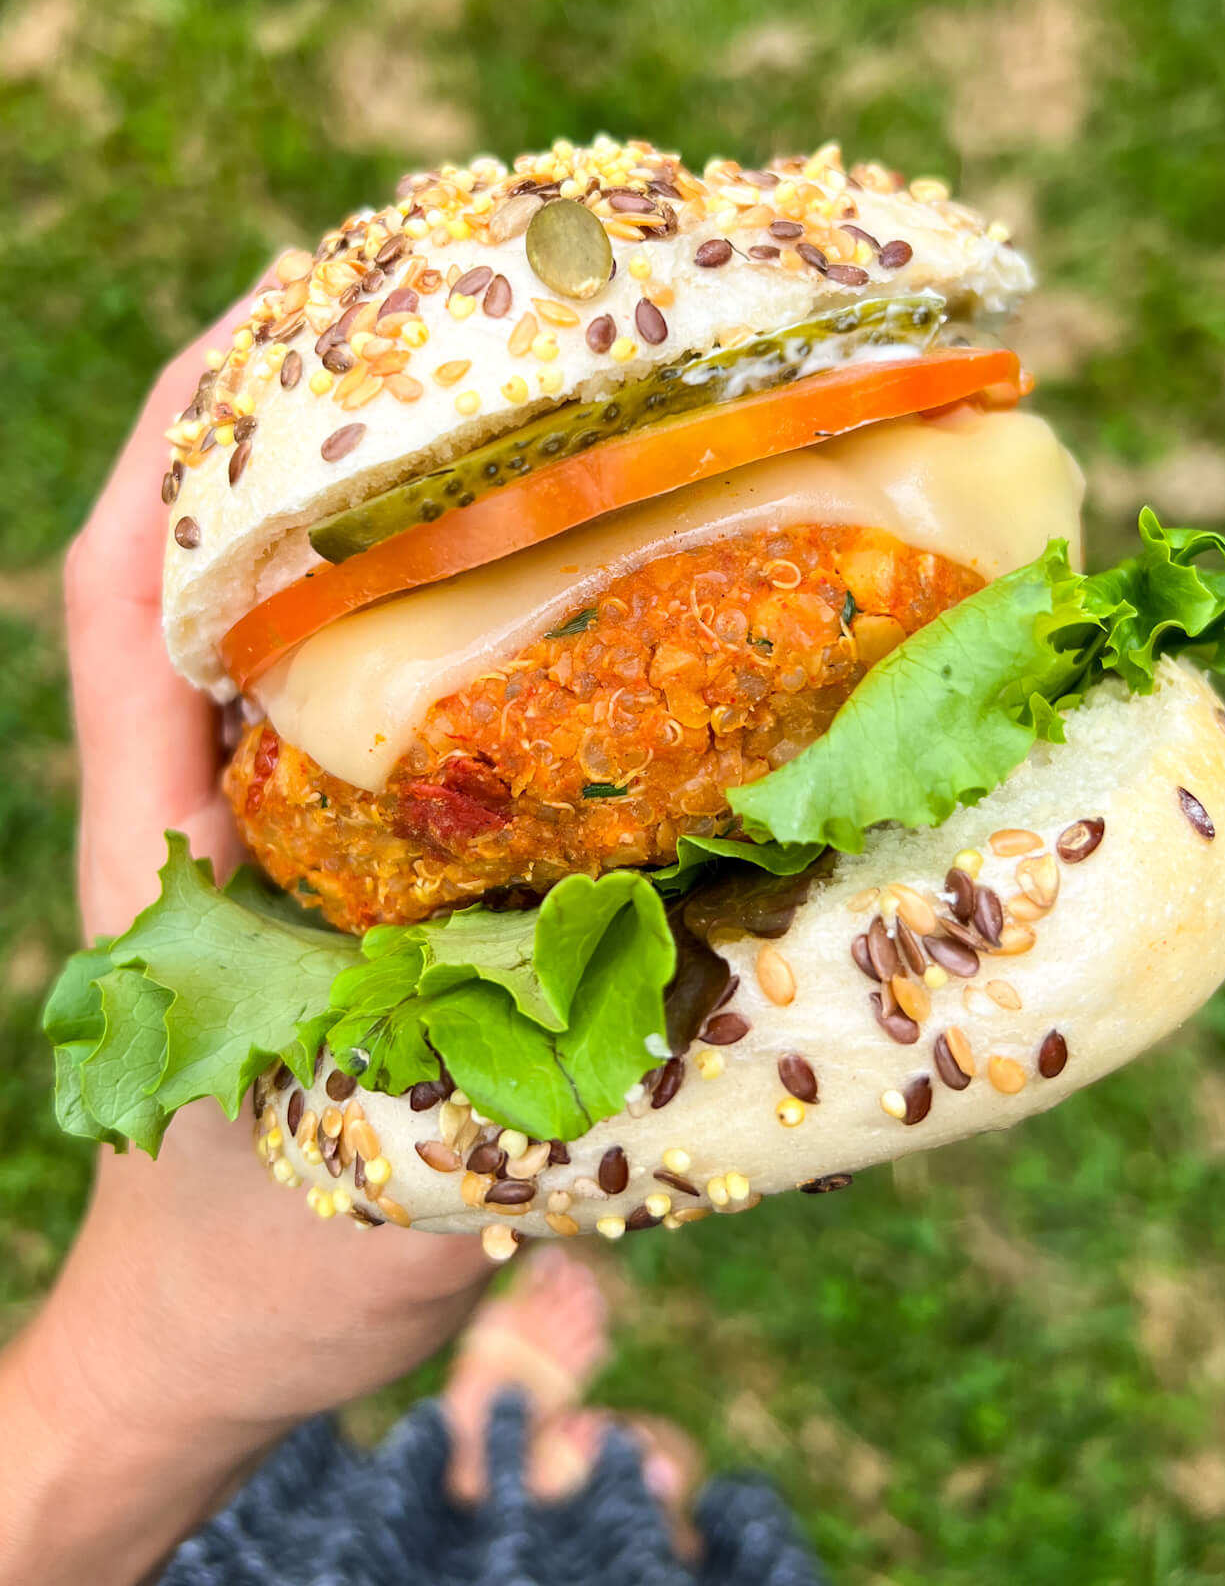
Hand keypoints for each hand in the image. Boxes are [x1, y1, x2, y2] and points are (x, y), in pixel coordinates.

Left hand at [0, 290, 491, 1585]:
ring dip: (362, 506)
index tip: (276, 305)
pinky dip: (437, 623)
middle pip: (207, 564)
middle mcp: (206, 795)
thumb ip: (488, 1065)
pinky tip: (561, 589)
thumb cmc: (267, 1263)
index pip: (127, 591)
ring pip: (290, 623)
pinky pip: (375, 709)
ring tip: (506, 400)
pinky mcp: (324, 868)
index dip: (184, 437)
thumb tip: (672, 955)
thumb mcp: (371, 1169)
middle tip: (434, 308)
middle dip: (288, 422)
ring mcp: (259, 823)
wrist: (212, 1343)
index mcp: (169, 830)